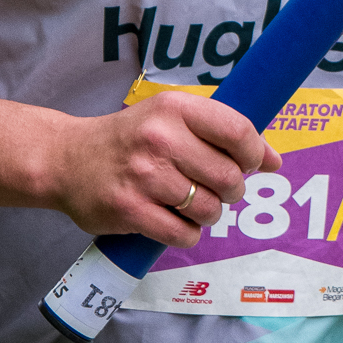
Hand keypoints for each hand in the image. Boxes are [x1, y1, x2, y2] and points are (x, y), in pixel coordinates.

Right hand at [46, 93, 280, 247]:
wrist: (67, 160)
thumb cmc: (131, 139)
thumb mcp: (173, 120)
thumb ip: (223, 134)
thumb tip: (275, 161)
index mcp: (175, 108)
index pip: (238, 131)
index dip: (253, 154)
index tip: (248, 163)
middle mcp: (160, 138)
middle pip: (229, 178)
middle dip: (230, 190)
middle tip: (214, 188)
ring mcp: (144, 176)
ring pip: (209, 210)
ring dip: (208, 214)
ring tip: (188, 203)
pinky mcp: (130, 210)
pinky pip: (184, 234)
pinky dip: (187, 233)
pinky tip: (172, 220)